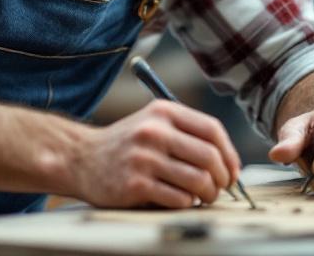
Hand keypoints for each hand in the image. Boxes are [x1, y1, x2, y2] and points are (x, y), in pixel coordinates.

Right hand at [70, 100, 241, 207]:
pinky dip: (186, 203)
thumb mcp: (153, 123)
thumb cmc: (126, 145)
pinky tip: (179, 199)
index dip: (230, 153)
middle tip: (220, 188)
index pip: (212, 130)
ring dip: (208, 194)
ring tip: (203, 196)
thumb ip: (187, 134)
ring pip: (198, 181)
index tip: (232, 170)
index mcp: (162, 111)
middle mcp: (154, 131)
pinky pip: (179, 199)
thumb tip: (229, 163)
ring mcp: (144, 158)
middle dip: (223, 178)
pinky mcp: (135, 185)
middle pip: (209, 157)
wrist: (81, 158)